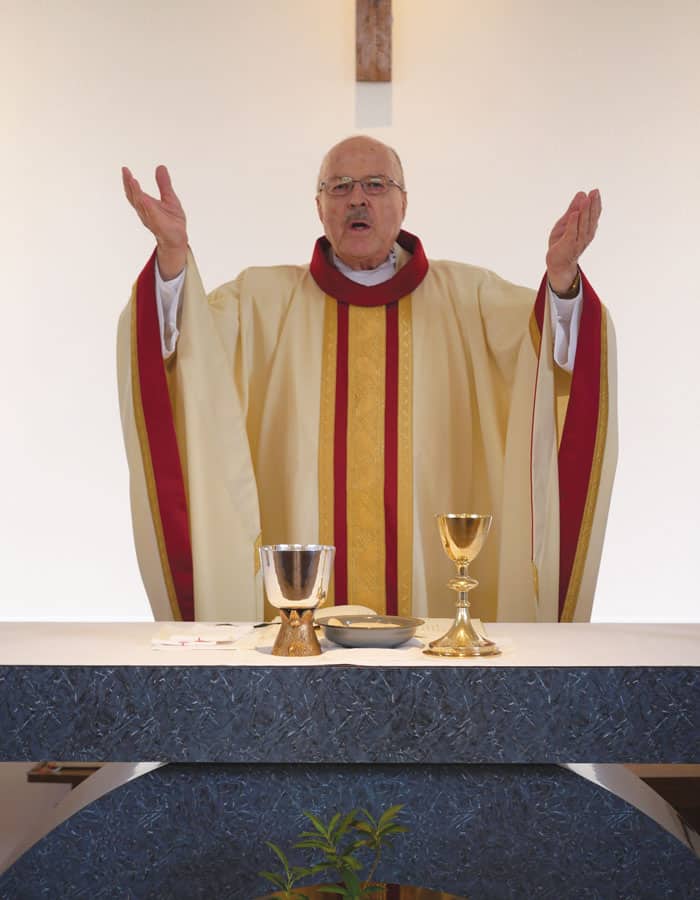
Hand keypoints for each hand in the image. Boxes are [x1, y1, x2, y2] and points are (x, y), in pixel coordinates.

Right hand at [122, 165, 187, 279]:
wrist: (178, 238)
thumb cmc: (172, 221)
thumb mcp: (169, 197)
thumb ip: (164, 184)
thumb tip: (160, 166)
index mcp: (146, 205)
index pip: (134, 192)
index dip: (128, 181)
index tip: (125, 169)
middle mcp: (145, 211)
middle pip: (133, 196)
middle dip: (128, 184)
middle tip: (125, 171)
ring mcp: (150, 218)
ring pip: (139, 204)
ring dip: (135, 192)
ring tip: (131, 179)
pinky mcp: (158, 224)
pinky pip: (150, 213)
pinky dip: (146, 205)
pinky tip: (143, 197)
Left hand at [546, 189, 601, 294]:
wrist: (557, 263)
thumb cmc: (562, 242)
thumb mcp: (566, 222)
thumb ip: (573, 209)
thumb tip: (581, 193)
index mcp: (587, 230)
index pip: (594, 215)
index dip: (596, 203)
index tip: (596, 191)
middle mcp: (586, 236)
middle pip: (590, 218)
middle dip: (592, 205)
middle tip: (594, 192)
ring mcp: (578, 241)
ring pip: (583, 225)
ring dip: (585, 212)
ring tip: (586, 199)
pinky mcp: (568, 245)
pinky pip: (572, 233)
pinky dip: (573, 223)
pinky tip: (574, 214)